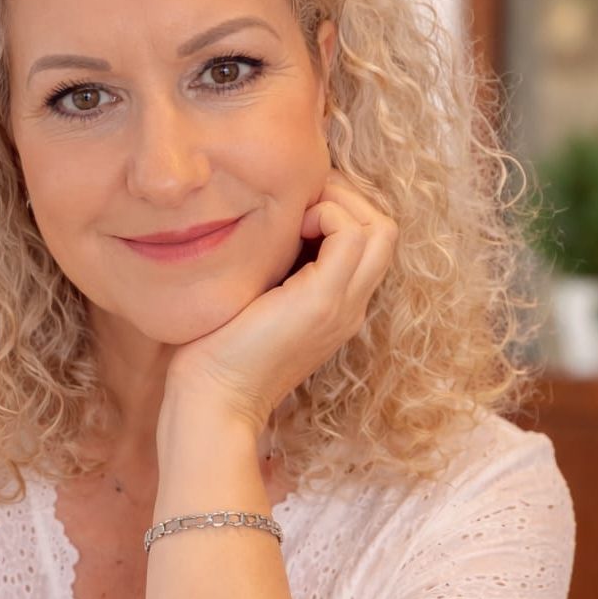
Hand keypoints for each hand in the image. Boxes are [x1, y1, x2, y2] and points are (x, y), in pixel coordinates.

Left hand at [164, 169, 396, 434]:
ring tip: (295, 215)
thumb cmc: (216, 352)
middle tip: (299, 200)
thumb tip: (259, 222)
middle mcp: (350, 306)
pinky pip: (352, 235)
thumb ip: (272, 269)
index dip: (340, 209)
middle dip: (346, 197)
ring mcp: (343, 305)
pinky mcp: (323, 301)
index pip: (368, 240)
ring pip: (380, 228)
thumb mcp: (253, 300)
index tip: (294, 209)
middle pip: (384, 229)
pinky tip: (288, 230)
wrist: (213, 401)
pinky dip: (326, 215)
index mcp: (337, 306)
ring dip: (339, 202)